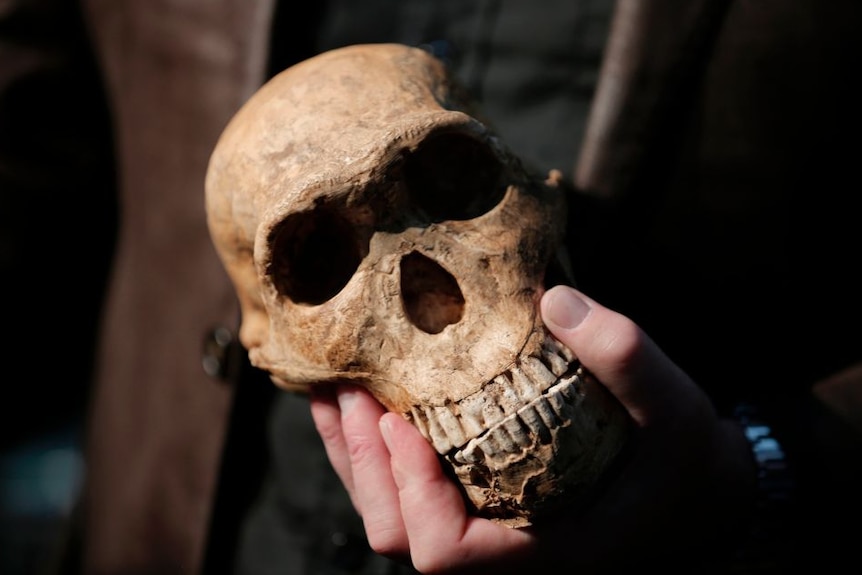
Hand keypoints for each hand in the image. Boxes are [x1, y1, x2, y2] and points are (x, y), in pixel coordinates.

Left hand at [310, 285, 755, 572]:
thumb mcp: (673, 406)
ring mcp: (485, 523)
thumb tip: (554, 300)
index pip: (447, 553)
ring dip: (353, 453)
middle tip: (350, 389)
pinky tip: (359, 398)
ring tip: (334, 387)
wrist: (693, 483)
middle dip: (363, 463)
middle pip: (398, 533)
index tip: (403, 421)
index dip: (412, 493)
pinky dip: (372, 448)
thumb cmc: (681, 456)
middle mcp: (502, 546)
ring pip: (391, 515)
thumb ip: (625, 356)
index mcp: (542, 546)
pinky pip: (406, 489)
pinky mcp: (478, 497)